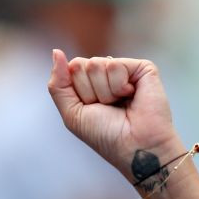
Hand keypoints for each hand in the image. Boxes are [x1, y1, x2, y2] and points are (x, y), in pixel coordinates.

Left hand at [48, 50, 181, 182]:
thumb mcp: (72, 113)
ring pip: (96, 64)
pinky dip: (119, 86)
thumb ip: (58, 84)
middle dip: (89, 92)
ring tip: (120, 104)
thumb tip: (56, 51)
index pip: (71, 69)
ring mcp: (125, 69)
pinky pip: (115, 65)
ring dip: (104, 92)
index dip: (78, 92)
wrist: (134, 147)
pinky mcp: (142, 68)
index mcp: (90, 83)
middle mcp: (107, 74)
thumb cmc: (105, 135)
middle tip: (107, 108)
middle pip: (80, 64)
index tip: (92, 109)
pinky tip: (132, 96)